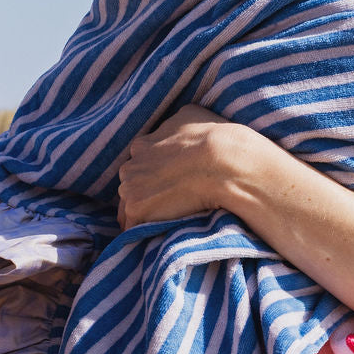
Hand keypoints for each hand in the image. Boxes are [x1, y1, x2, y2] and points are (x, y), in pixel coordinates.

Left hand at [118, 106, 272, 229]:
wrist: (222, 162)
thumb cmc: (214, 138)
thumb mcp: (191, 115)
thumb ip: (175, 124)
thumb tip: (178, 127)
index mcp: (142, 145)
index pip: (139, 167)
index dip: (153, 177)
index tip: (167, 185)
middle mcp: (130, 166)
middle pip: (132, 187)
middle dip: (147, 195)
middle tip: (169, 205)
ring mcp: (131, 189)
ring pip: (130, 208)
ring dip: (145, 215)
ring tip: (164, 224)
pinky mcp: (138, 210)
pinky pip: (135, 229)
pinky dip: (145, 234)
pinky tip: (160, 237)